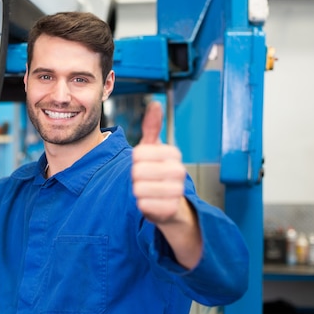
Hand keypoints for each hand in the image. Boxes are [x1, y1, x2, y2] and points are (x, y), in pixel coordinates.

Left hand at [131, 101, 186, 224]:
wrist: (172, 204)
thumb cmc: (159, 173)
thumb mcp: (154, 148)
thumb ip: (152, 127)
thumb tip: (154, 103)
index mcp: (173, 153)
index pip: (138, 153)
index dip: (135, 161)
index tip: (144, 164)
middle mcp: (178, 170)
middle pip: (137, 171)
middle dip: (135, 177)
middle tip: (145, 180)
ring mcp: (176, 191)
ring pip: (138, 189)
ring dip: (138, 192)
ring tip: (148, 191)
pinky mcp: (170, 210)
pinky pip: (143, 205)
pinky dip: (142, 205)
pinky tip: (151, 203)